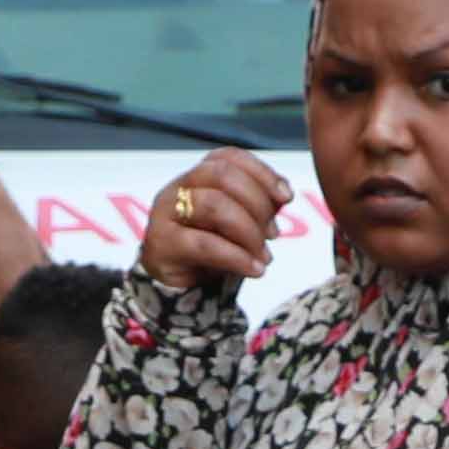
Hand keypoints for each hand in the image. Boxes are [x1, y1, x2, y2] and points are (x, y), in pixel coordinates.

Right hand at [133, 149, 284, 294]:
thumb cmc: (213, 252)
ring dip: (249, 232)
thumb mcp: (240, 224)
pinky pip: (205, 244)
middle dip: (257, 203)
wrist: (179, 290)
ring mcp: (166, 213)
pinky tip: (255, 269)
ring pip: (214, 205)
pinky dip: (237, 257)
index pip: (229, 157)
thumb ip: (260, 205)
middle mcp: (178, 187)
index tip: (286, 197)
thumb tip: (283, 195)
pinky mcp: (162, 244)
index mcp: (198, 176)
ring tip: (264, 256)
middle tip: (273, 234)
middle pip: (222, 175)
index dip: (262, 172)